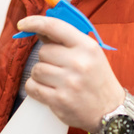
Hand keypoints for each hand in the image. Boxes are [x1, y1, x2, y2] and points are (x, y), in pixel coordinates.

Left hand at [17, 15, 125, 132]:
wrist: (110, 111)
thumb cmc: (97, 80)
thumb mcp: (91, 55)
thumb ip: (67, 41)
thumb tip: (40, 30)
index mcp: (87, 47)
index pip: (55, 27)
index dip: (35, 23)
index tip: (23, 25)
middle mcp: (79, 63)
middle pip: (43, 52)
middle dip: (46, 60)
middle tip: (59, 69)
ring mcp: (69, 82)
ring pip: (36, 70)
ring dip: (40, 75)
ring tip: (56, 81)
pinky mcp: (59, 100)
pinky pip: (32, 87)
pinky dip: (35, 88)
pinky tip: (47, 90)